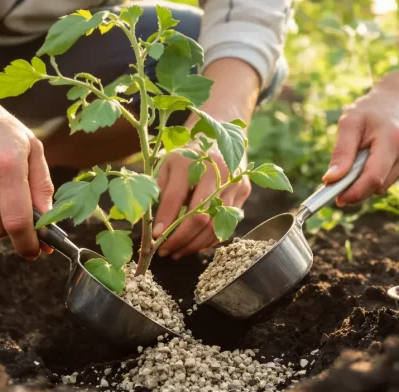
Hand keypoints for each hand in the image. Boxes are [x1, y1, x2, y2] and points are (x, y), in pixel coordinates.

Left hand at [153, 143, 251, 259]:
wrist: (221, 133)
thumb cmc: (187, 154)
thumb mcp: (168, 166)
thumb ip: (162, 193)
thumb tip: (156, 227)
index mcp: (192, 160)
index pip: (176, 198)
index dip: (165, 220)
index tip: (155, 238)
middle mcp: (217, 171)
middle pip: (200, 216)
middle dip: (180, 239)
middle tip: (165, 251)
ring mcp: (234, 182)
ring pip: (215, 225)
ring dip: (194, 244)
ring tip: (177, 251)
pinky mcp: (243, 191)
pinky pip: (227, 223)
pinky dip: (209, 238)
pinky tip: (194, 244)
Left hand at [322, 72, 398, 206]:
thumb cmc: (372, 108)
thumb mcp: (350, 122)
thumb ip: (341, 151)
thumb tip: (330, 179)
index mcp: (392, 141)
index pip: (373, 177)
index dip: (354, 192)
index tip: (337, 198)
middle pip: (378, 186)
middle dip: (356, 189)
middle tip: (336, 182)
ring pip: (382, 186)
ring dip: (364, 182)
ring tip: (355, 161)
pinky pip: (387, 179)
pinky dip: (373, 176)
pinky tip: (367, 161)